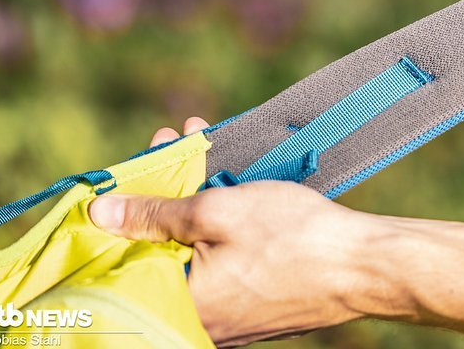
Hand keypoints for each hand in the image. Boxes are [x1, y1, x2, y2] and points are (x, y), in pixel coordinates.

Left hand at [90, 119, 378, 346]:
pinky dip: (217, 228)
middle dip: (163, 191)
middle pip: (157, 251)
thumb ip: (155, 213)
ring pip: (190, 254)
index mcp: (177, 302)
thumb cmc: (295, 239)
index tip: (138, 160)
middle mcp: (195, 319)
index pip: (123, 255)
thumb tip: (100, 213)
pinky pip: (217, 266)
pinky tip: (232, 188)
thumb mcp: (219, 210)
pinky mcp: (251, 308)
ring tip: (206, 151)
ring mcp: (225, 317)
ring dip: (192, 203)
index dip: (125, 202)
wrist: (363, 267)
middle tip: (174, 143)